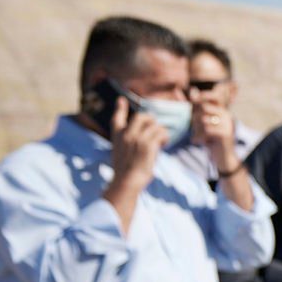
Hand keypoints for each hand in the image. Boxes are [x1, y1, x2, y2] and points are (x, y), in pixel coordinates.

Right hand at [99, 97, 165, 231]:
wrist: (126, 182)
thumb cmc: (126, 173)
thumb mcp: (121, 155)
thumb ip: (128, 144)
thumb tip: (144, 140)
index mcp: (117, 137)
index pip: (116, 118)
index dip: (120, 108)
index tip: (121, 99)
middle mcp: (126, 135)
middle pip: (141, 116)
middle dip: (151, 121)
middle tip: (157, 132)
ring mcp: (136, 138)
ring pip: (154, 124)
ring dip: (161, 132)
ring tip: (161, 142)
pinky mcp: (147, 144)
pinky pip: (161, 133)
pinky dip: (165, 138)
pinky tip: (164, 145)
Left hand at [194, 99, 238, 171]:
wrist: (223, 159)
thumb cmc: (210, 140)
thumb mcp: (202, 123)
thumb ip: (197, 108)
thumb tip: (193, 89)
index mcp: (222, 111)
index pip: (215, 96)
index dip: (204, 96)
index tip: (194, 101)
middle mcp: (227, 116)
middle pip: (204, 108)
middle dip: (195, 119)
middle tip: (195, 129)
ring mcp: (227, 124)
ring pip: (204, 120)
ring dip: (197, 130)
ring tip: (199, 137)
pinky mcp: (225, 133)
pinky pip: (206, 130)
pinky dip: (200, 137)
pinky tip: (201, 142)